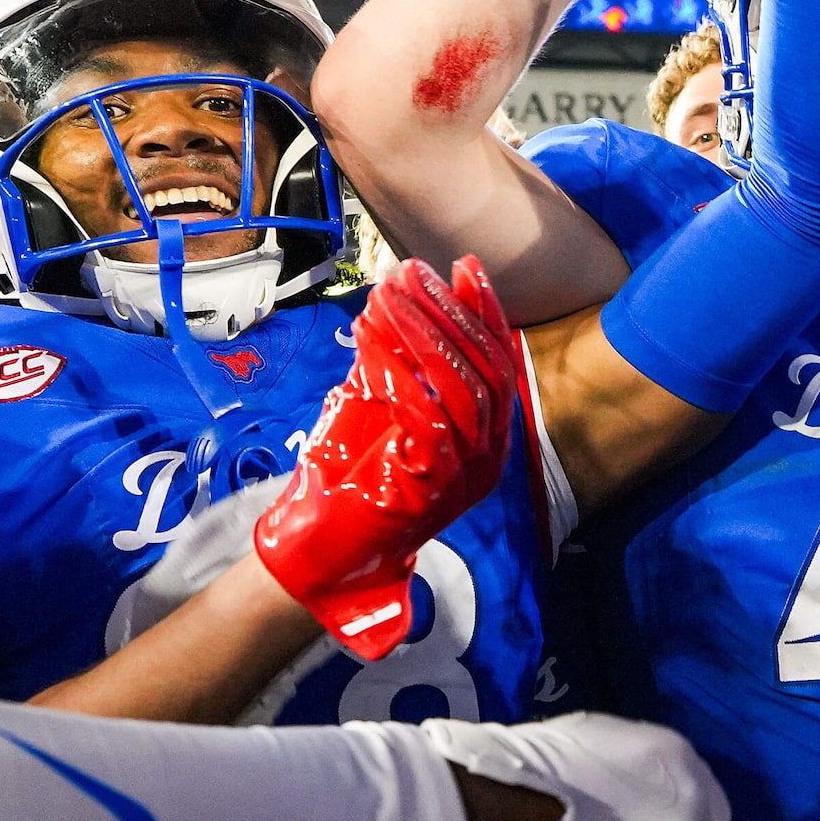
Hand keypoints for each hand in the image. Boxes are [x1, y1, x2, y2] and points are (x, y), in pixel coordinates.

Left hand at [253, 256, 517, 659]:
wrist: (319, 552)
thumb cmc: (349, 478)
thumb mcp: (379, 407)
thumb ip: (399, 362)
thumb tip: (404, 295)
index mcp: (485, 443)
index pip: (499, 365)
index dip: (485, 312)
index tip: (467, 267)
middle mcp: (486, 461)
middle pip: (487, 371)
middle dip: (454, 312)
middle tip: (422, 271)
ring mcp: (462, 478)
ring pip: (462, 389)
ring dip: (424, 331)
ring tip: (391, 293)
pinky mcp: (429, 489)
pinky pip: (425, 416)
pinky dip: (399, 369)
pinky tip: (371, 334)